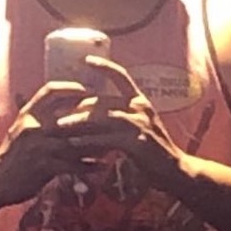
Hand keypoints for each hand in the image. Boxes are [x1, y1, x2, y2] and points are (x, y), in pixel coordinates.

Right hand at [0, 81, 104, 204]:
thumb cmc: (11, 156)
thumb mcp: (19, 129)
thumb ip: (35, 116)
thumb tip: (49, 103)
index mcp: (28, 114)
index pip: (51, 92)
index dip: (71, 88)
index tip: (90, 90)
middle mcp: (33, 127)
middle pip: (70, 116)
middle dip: (93, 117)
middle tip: (113, 117)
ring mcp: (38, 147)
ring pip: (75, 141)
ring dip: (96, 143)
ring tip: (114, 143)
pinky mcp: (43, 166)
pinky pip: (72, 165)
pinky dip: (88, 166)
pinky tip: (101, 166)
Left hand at [54, 56, 185, 194]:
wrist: (175, 171)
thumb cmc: (153, 153)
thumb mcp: (139, 129)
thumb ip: (120, 120)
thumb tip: (94, 116)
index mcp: (141, 102)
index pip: (122, 76)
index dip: (105, 67)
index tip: (86, 60)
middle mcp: (140, 108)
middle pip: (102, 101)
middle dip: (77, 107)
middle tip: (56, 112)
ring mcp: (140, 124)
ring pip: (101, 118)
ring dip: (77, 122)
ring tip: (58, 126)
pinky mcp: (137, 142)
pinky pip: (106, 139)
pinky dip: (88, 141)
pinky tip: (73, 144)